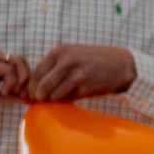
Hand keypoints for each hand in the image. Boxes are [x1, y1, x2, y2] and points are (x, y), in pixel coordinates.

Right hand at [0, 49, 24, 106]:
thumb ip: (10, 97)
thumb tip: (29, 101)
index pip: (22, 66)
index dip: (27, 81)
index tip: (23, 97)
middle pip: (23, 62)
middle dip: (28, 79)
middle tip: (21, 95)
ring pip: (19, 63)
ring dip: (22, 80)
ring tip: (12, 93)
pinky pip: (8, 70)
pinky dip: (11, 82)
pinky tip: (3, 92)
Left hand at [22, 44, 137, 101]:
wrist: (121, 64)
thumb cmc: (93, 61)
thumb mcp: (71, 54)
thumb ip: (54, 66)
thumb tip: (34, 86)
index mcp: (59, 52)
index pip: (36, 74)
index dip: (32, 87)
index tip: (33, 94)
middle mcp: (67, 62)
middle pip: (42, 86)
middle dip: (39, 96)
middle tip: (42, 100)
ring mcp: (78, 75)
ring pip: (54, 95)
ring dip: (55, 99)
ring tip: (61, 96)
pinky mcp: (87, 87)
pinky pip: (70, 99)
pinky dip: (69, 100)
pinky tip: (75, 94)